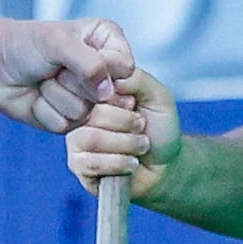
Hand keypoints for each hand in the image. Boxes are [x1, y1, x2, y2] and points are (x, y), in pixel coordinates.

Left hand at [0, 10, 132, 133]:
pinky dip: (46, 111)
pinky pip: (67, 126)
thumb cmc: (24, 44)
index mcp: (108, 43)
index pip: (126, 69)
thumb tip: (108, 92)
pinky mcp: (70, 120)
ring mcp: (87, 98)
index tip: (75, 58)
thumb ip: (90, 63)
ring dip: (56, 97)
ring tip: (44, 81)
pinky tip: (37, 97)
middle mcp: (102, 72)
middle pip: (107, 96)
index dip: (103, 71)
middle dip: (73, 84)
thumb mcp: (59, 43)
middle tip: (55, 69)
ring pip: (85, 114)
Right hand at [61, 61, 178, 199]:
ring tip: (141, 146)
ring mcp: (76, 138)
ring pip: (91, 138)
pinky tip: (131, 162)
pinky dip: (119, 163)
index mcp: (96, 90)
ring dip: (126, 144)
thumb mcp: (158, 96)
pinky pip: (90, 163)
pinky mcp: (77, 165)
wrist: (165, 165)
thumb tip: (110, 78)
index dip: (119, 98)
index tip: (134, 104)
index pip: (90, 83)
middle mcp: (81, 111)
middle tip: (141, 127)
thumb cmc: (159, 128)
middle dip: (126, 122)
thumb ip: (136, 79)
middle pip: (92, 112)